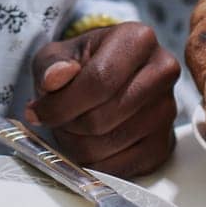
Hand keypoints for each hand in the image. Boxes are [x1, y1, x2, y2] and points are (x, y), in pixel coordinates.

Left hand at [25, 22, 180, 178]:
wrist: (106, 78)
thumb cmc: (80, 64)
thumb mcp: (57, 53)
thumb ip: (50, 63)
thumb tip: (54, 78)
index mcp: (138, 38)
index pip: (99, 80)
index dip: (62, 104)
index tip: (37, 112)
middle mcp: (162, 71)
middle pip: (103, 117)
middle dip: (67, 125)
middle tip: (54, 120)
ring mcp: (168, 110)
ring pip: (111, 144)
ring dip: (78, 145)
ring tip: (69, 128)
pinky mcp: (165, 143)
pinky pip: (124, 167)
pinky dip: (96, 162)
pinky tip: (87, 143)